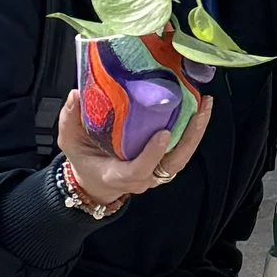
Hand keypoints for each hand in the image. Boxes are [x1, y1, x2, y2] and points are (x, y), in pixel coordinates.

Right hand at [56, 85, 210, 213]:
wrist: (95, 182)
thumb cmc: (84, 162)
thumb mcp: (70, 143)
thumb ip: (70, 120)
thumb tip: (76, 94)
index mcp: (118, 175)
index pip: (139, 169)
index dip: (152, 153)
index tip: (163, 133)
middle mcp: (143, 177)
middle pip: (174, 162)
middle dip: (191, 136)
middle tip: (201, 109)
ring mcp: (156, 172)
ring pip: (183, 155)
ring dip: (197, 130)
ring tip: (206, 103)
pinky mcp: (164, 163)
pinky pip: (182, 150)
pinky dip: (193, 130)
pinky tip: (199, 108)